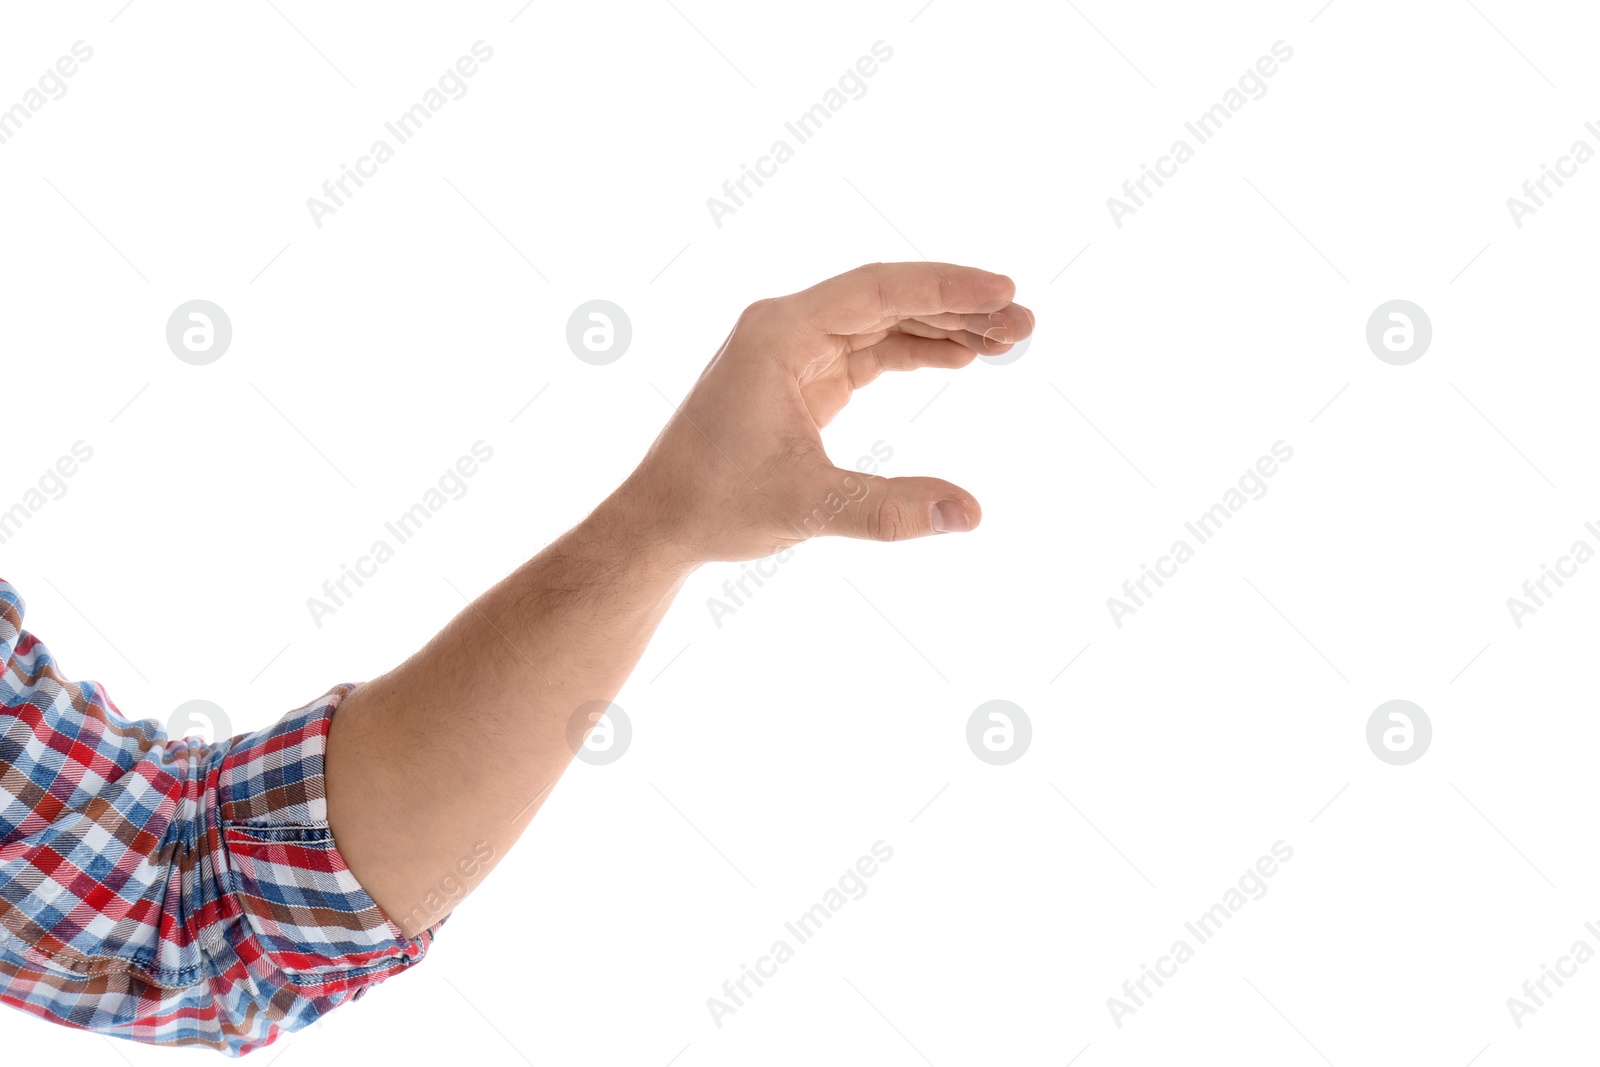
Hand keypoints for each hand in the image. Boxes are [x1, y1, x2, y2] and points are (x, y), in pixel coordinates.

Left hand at [616, 262, 1034, 563]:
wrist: (661, 523)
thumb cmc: (716, 505)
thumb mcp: (807, 507)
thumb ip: (889, 510)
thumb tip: (970, 514)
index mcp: (778, 332)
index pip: (877, 290)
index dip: (945, 287)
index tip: (1004, 289)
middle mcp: (787, 327)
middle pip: (889, 297)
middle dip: (959, 306)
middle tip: (1025, 322)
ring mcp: (796, 350)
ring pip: (885, 322)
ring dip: (945, 328)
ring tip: (1010, 340)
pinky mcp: (805, 377)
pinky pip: (872, 350)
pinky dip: (918, 352)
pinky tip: (963, 358)